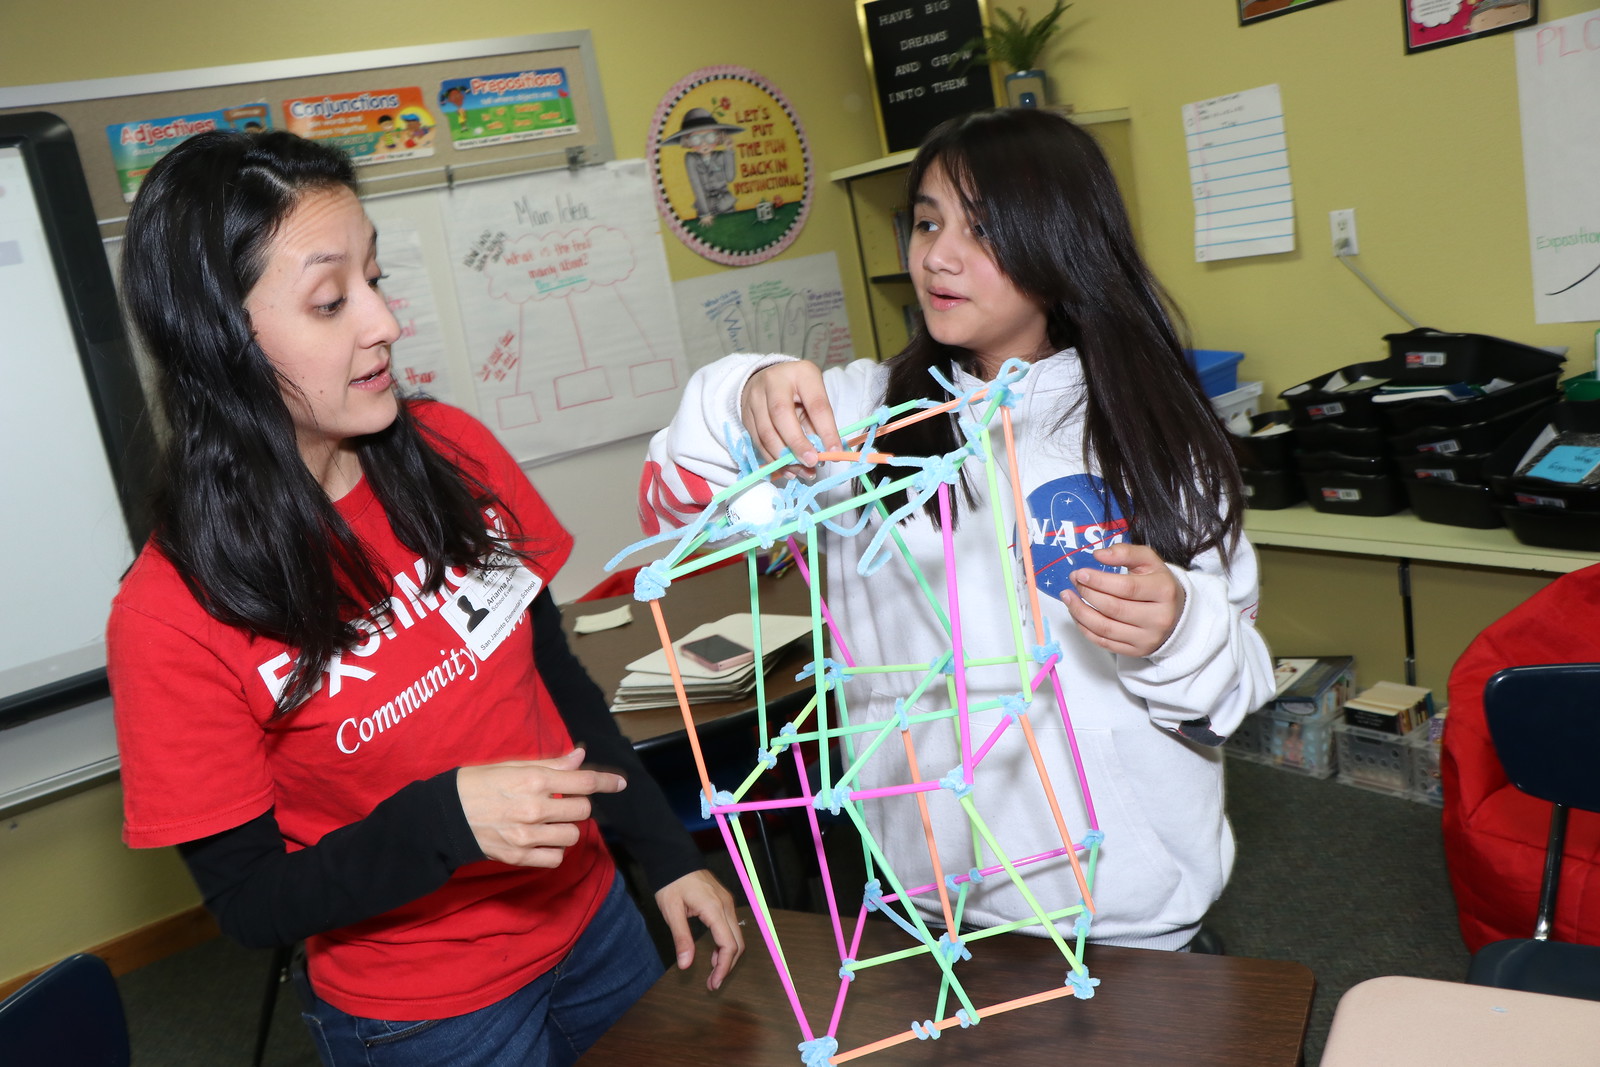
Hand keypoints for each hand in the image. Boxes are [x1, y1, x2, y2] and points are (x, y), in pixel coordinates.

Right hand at [456, 748, 625, 867]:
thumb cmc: (478, 784)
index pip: (584, 782)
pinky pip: (556, 858)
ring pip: (572, 835)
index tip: (620, 783)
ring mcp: (527, 835)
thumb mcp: (512, 765)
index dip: (607, 782)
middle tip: (563, 801)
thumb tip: (581, 757)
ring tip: (551, 821)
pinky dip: (555, 849)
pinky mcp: (519, 857)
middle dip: (578, 804)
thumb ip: (550, 763)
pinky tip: (543, 839)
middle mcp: (534, 808)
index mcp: (533, 780)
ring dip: (567, 827)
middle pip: (583, 810)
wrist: (445, 815)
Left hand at [654, 869, 744, 990]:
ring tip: (712, 972)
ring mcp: (727, 902)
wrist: (675, 858)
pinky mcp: (724, 902)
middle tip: (713, 983)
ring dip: (727, 956)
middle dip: (727, 966)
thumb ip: (681, 938)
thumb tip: (686, 965)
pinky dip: (726, 943)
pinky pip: (731, 927)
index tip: (714, 984)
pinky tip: (714, 953)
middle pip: (738, 943)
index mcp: (714, 909)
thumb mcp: (671, 912)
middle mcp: (726, 906)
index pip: (728, 945)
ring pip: (737, 936)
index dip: (723, 968)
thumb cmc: (672, 882)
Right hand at [741, 362, 842, 480]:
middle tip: (811, 462)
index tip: (834, 452)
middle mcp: (774, 382)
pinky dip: (773, 460)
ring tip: (801, 471)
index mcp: (802, 374)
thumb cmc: (799, 390)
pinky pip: (757, 442)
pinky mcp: (745, 415)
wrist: (769, 379)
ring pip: (765, 432)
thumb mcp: (814, 397)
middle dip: (797, 443)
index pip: (816, 404)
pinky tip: (787, 469)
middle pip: (781, 415)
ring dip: (783, 457)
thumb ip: (818, 423)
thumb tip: (825, 454)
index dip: (826, 431)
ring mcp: (755, 397)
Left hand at [1062, 543, 1184, 657]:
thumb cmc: (1157, 584)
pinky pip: (1104, 642)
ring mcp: (1147, 638)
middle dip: (1087, 593)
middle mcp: (1159, 618)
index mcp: (1164, 592)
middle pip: (1114, 608)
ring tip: (1068, 597)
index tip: (1081, 573)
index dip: (1100, 581)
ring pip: (1105, 628)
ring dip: (1080, 612)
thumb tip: (1098, 555)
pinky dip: (1084, 628)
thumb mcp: (1148, 561)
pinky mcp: (1136, 651)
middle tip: (1074, 581)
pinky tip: (1077, 613)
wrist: (1175, 613)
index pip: (1127, 588)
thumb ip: (1125, 552)